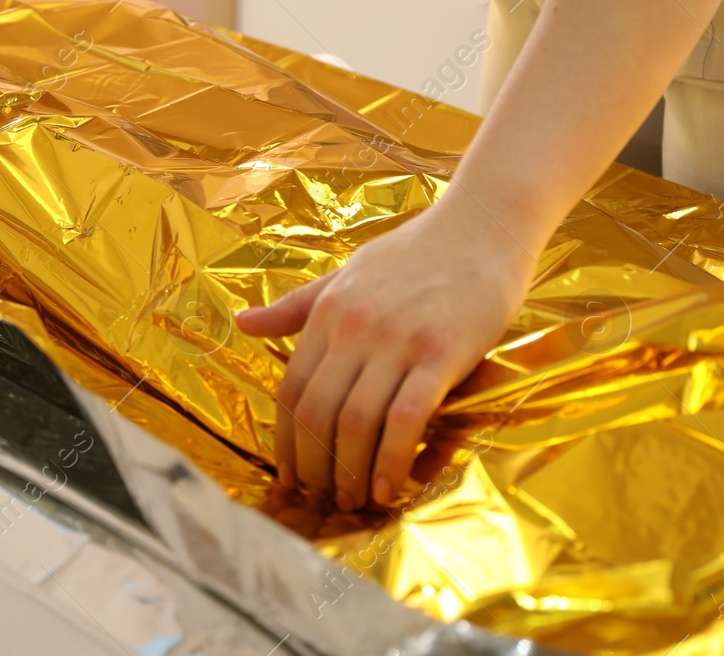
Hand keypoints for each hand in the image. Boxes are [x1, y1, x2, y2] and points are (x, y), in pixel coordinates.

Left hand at [235, 192, 536, 510]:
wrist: (482, 224)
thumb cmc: (415, 251)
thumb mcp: (346, 273)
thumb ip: (296, 306)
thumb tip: (241, 323)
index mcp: (328, 312)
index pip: (292, 388)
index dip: (286, 439)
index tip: (290, 473)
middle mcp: (354, 328)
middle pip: (317, 412)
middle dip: (315, 465)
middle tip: (321, 497)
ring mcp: (397, 341)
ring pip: (356, 421)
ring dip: (350, 471)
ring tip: (353, 499)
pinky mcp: (441, 354)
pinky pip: (406, 417)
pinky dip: (392, 458)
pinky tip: (390, 485)